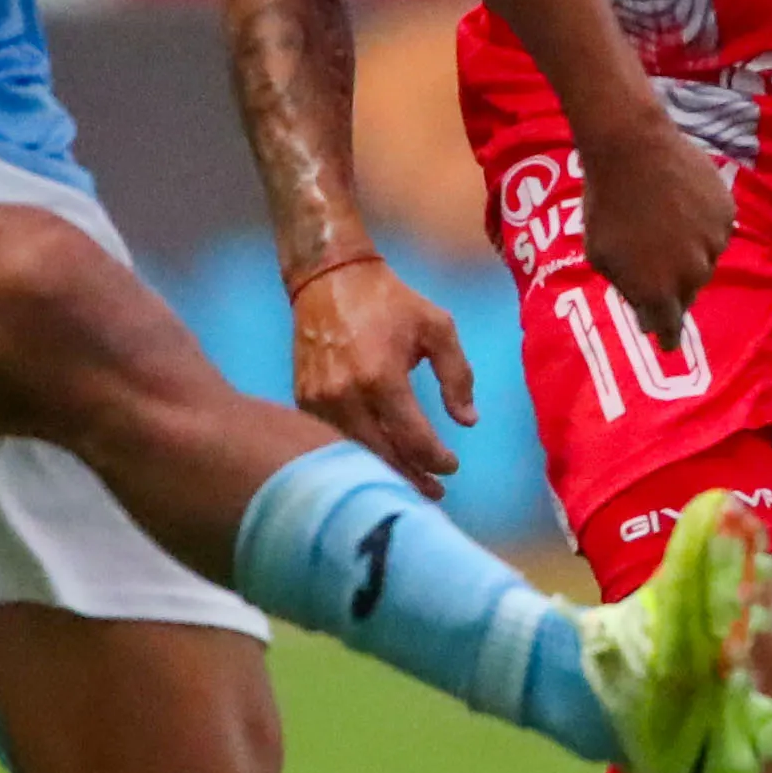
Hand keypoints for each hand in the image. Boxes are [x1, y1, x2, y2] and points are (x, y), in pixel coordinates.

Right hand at [293, 255, 476, 496]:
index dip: (437, 460)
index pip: (413, 438)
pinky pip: (333, 439)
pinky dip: (357, 454)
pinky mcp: (302, 400)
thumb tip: (468, 421)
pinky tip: (377, 461)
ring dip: (384, 472)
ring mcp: (319, 401)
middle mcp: (346, 396)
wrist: (329, 279)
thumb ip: (457, 374)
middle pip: (382, 455)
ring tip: (409, 485)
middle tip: (434, 494)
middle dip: (412, 479)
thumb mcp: (437, 327)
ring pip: (355, 453)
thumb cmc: (389, 301)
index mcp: (381, 377)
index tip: (452, 466)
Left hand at [572, 112, 731, 351]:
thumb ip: (626, 287)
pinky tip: (681, 207)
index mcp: (658, 290)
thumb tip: (645, 313)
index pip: (669, 328)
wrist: (632, 149)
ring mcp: (713, 244)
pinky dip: (702, 227)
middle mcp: (692, 275)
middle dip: (672, 287)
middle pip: (686, 294)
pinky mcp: (726, 215)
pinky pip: (716, 232)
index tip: (668, 342)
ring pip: (704, 262)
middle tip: (655, 264)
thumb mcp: (600, 255)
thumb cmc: (605, 204)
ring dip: (688, 254)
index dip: (667, 335)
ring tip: (665, 226)